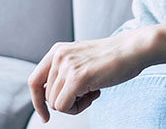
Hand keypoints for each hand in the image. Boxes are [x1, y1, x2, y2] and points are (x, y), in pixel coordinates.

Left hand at [27, 28, 155, 122]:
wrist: (132, 50)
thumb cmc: (112, 58)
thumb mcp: (81, 59)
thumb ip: (64, 71)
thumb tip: (50, 98)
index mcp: (57, 51)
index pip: (34, 81)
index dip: (37, 102)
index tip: (45, 116)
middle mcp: (58, 56)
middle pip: (47, 97)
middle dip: (67, 102)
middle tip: (88, 94)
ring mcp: (67, 66)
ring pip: (56, 104)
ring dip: (75, 105)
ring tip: (93, 91)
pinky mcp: (77, 78)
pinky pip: (64, 107)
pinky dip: (78, 108)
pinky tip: (94, 94)